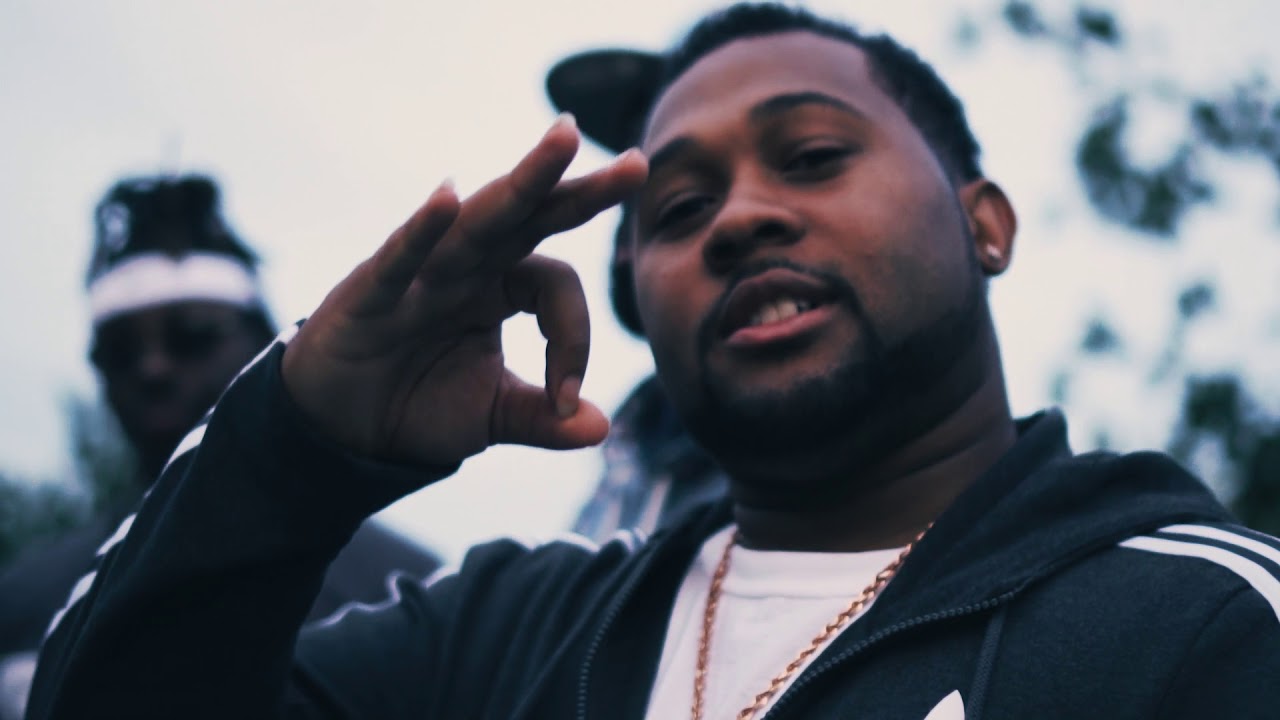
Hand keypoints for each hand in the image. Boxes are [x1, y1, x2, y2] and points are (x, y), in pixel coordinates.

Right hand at [281, 115, 647, 468]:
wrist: (342, 429)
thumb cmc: (417, 402)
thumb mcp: (492, 417)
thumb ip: (544, 419)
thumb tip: (601, 428)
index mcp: (502, 286)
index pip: (557, 288)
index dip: (574, 340)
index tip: (567, 398)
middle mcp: (468, 266)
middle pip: (531, 216)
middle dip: (581, 189)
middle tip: (638, 165)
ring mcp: (420, 272)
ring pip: (477, 221)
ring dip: (522, 180)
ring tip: (564, 138)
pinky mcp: (370, 294)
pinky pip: (400, 259)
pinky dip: (422, 231)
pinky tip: (447, 198)